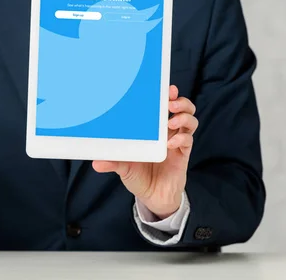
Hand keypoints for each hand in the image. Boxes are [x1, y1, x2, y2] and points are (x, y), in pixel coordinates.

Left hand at [92, 85, 197, 218]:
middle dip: (179, 101)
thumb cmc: (138, 176)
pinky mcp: (183, 153)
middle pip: (181, 107)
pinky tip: (170, 143)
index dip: (166, 94)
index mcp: (152, 128)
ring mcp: (176, 141)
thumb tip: (96, 163)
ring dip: (183, 117)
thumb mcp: (123, 167)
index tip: (166, 87)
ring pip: (189, 120)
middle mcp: (166, 131)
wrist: (153, 197)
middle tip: (170, 102)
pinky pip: (188, 140)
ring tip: (171, 122)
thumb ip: (113, 162)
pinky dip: (182, 138)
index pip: (162, 105)